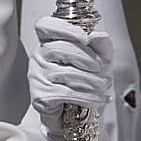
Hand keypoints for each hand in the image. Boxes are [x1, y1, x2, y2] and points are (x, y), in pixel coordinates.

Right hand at [28, 16, 112, 140]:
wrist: (80, 115)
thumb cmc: (87, 82)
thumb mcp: (100, 60)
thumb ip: (101, 46)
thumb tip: (98, 36)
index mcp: (49, 42)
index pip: (45, 26)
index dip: (64, 29)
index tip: (85, 37)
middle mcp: (38, 57)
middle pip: (59, 48)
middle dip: (86, 58)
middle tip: (102, 68)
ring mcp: (37, 77)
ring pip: (65, 73)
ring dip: (91, 81)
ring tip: (104, 86)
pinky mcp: (40, 97)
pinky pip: (65, 93)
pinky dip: (87, 97)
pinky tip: (98, 99)